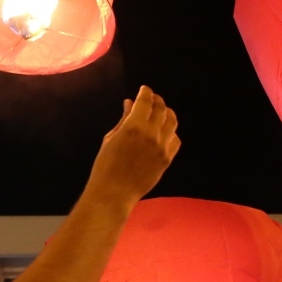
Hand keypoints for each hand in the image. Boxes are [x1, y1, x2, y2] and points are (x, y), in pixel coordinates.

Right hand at [85, 87, 180, 206]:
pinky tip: (165, 131)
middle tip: (153, 98)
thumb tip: (130, 103)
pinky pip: (175, 140)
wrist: (115, 192)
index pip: (145, 102)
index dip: (146, 92)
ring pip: (172, 122)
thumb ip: (124, 119)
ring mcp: (162, 147)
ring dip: (167, 113)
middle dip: (157, 100)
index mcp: (134, 127)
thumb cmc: (106, 165)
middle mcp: (151, 134)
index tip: (144, 89)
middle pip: (162, 109)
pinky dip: (171, 132)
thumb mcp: (111, 138)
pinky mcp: (167, 159)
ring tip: (161, 112)